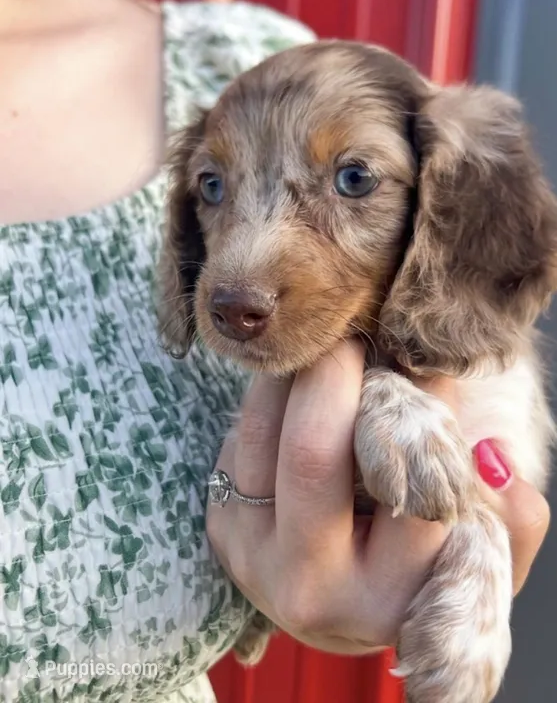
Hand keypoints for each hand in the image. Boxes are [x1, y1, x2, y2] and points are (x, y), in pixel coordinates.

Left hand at [207, 341, 549, 653]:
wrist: (336, 604)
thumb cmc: (413, 572)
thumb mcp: (477, 560)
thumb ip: (510, 522)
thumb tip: (491, 459)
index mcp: (389, 598)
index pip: (415, 486)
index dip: (426, 407)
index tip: (426, 365)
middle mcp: (312, 588)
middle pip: (314, 451)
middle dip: (337, 372)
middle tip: (358, 338)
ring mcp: (253, 560)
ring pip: (262, 432)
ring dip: (295, 375)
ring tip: (327, 352)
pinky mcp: (221, 531)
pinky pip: (238, 441)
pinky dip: (269, 401)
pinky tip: (296, 394)